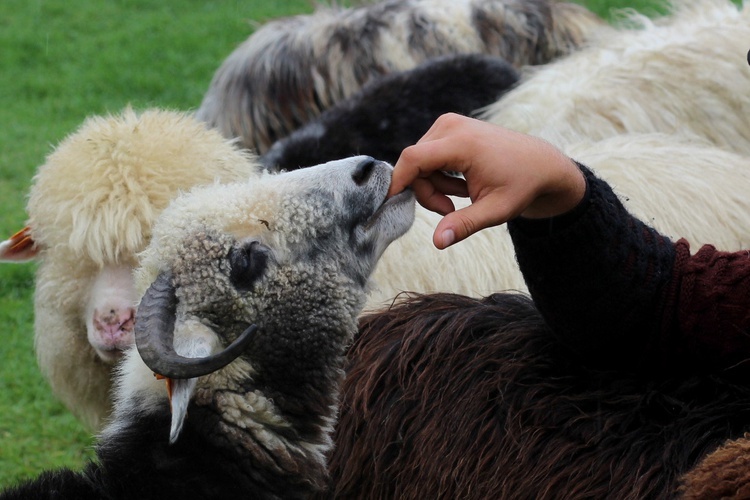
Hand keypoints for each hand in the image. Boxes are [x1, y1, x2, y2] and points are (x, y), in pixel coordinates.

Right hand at [389, 113, 585, 248]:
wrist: (540, 164)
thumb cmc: (521, 186)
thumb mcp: (495, 211)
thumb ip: (464, 224)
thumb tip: (438, 242)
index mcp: (463, 143)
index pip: (413, 159)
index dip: (396, 182)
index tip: (388, 204)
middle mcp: (450, 126)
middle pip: (415, 165)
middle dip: (427, 192)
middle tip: (452, 210)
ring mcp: (448, 124)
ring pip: (419, 162)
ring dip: (436, 185)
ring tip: (465, 194)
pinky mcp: (448, 127)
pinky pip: (427, 155)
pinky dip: (440, 175)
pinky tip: (463, 182)